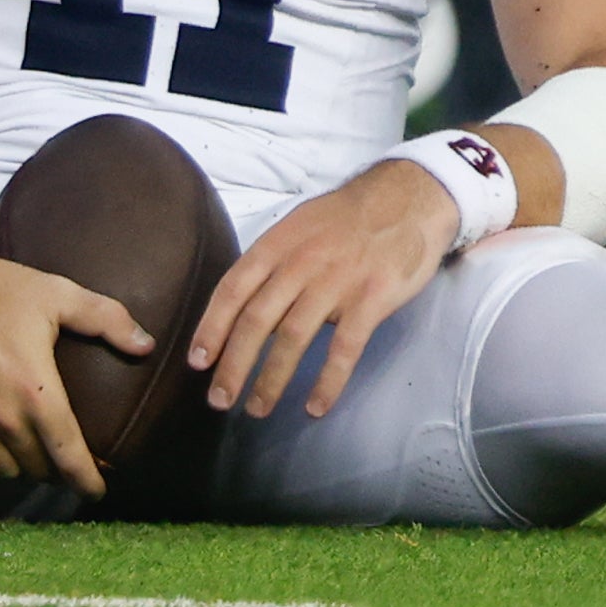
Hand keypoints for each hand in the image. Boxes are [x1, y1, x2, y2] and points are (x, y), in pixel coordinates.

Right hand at [0, 217, 152, 495]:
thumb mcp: (55, 293)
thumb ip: (106, 319)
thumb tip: (146, 345)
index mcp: (35, 391)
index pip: (69, 455)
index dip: (87, 481)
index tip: (97, 492)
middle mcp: (2, 418)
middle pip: (38, 469)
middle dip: (56, 471)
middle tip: (65, 461)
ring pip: (4, 473)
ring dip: (21, 469)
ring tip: (32, 455)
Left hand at [190, 158, 454, 420]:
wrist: (408, 198)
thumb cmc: (346, 218)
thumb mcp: (299, 226)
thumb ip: (273, 266)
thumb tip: (247, 311)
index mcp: (278, 244)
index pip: (234, 288)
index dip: (212, 327)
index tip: (197, 362)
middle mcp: (301, 263)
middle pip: (257, 320)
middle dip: (234, 365)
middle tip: (219, 400)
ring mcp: (337, 281)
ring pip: (294, 338)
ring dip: (271, 379)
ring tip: (257, 409)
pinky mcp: (372, 299)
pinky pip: (345, 348)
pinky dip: (327, 381)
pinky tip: (314, 407)